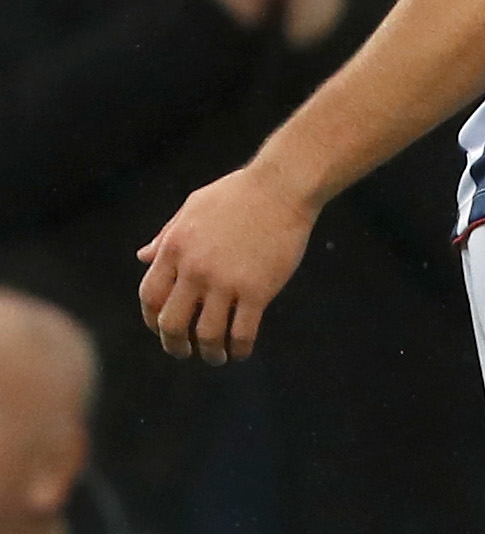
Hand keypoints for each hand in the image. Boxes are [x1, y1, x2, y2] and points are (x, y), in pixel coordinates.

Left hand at [137, 161, 315, 362]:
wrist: (284, 186)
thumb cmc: (239, 193)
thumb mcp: (193, 208)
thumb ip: (166, 236)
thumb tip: (142, 258)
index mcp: (175, 249)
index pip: (149, 297)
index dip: (152, 319)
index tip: (164, 328)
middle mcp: (195, 270)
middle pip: (172, 323)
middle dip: (174, 345)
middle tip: (184, 351)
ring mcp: (226, 282)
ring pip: (207, 334)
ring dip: (209, 353)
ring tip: (216, 357)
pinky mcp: (258, 290)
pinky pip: (242, 331)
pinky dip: (239, 348)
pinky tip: (241, 351)